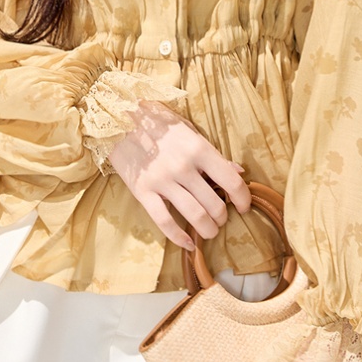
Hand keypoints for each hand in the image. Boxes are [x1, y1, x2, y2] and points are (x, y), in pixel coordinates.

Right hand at [108, 100, 250, 249]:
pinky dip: (178, 236)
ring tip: (209, 231)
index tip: (243, 207)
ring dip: (207, 229)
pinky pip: (164, 221)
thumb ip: (214, 155)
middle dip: (222, 218)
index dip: (243, 199)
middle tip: (221, 219)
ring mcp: (162, 180)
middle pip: (214, 204)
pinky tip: (188, 243)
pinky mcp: (142, 191)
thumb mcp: (190, 133)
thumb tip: (239, 172)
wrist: (119, 119)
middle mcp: (183, 166)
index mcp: (199, 148)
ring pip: (194, 215)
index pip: (231, 181)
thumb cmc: (159, 124)